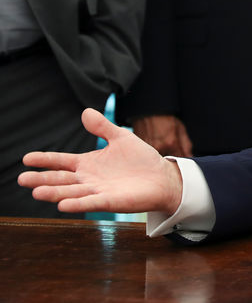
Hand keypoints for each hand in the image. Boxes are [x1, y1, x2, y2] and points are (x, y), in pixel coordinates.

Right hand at [17, 108, 183, 214]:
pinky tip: (63, 205)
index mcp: (88, 163)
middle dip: (42, 179)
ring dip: (55, 193)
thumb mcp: (121, 138)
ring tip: (37, 192)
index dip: (45, 160)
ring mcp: (98, 191)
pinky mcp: (110, 201)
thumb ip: (102, 127)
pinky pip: (91, 202)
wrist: (162, 177)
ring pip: (72, 192)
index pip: (62, 161)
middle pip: (61, 179)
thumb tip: (85, 111)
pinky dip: (78, 203)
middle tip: (23, 179)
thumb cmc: (140, 159)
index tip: (27, 158)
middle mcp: (89, 179)